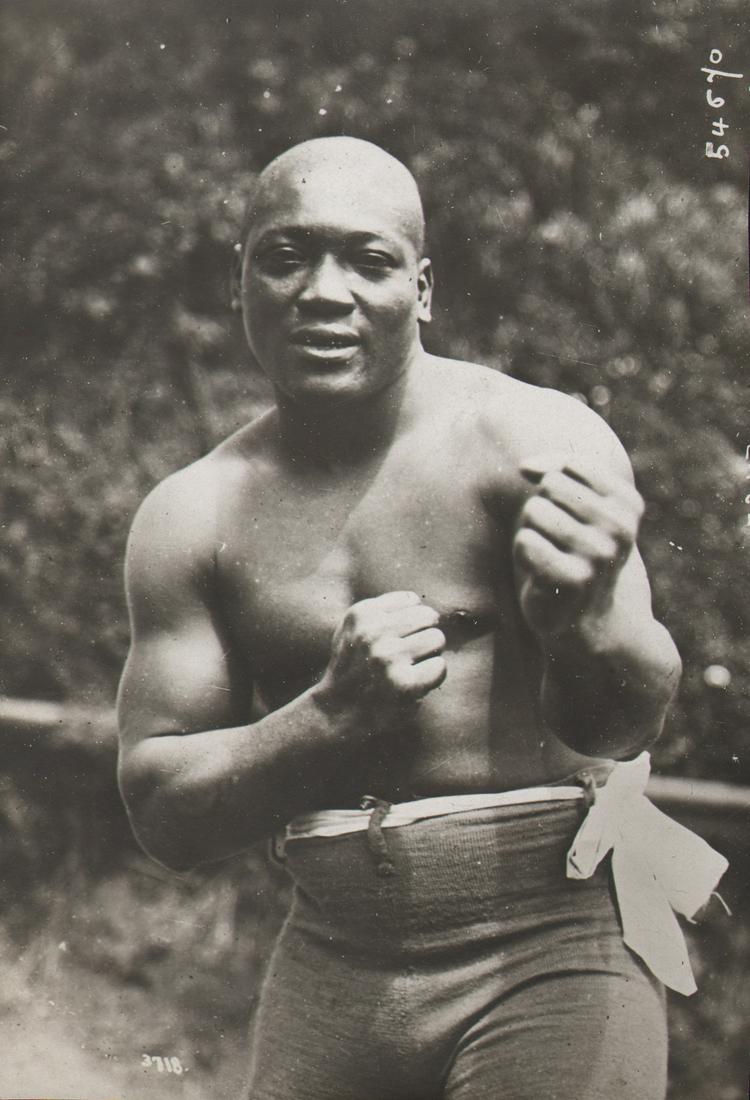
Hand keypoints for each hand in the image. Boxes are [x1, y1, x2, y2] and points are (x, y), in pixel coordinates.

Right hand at [317, 591, 446, 726]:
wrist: (336, 711)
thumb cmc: (353, 667)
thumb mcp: (353, 628)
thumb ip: (381, 609)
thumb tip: (417, 601)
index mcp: (361, 614)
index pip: (412, 600)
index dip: (411, 620)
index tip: (396, 637)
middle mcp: (373, 633)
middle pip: (428, 617)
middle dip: (423, 634)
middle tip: (407, 655)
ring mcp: (388, 658)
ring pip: (437, 639)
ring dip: (429, 655)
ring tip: (409, 668)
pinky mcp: (404, 684)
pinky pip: (440, 667)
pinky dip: (432, 677)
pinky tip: (413, 684)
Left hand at [514, 454, 643, 641]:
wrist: (587, 619)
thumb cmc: (574, 550)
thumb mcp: (575, 504)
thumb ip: (554, 469)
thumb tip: (526, 466)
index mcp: (628, 505)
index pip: (572, 464)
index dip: (553, 481)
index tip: (564, 511)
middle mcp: (620, 528)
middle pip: (551, 486)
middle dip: (543, 508)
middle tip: (558, 540)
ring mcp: (599, 555)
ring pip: (535, 511)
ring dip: (532, 531)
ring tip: (552, 555)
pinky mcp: (574, 579)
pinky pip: (525, 541)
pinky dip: (524, 555)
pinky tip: (541, 573)